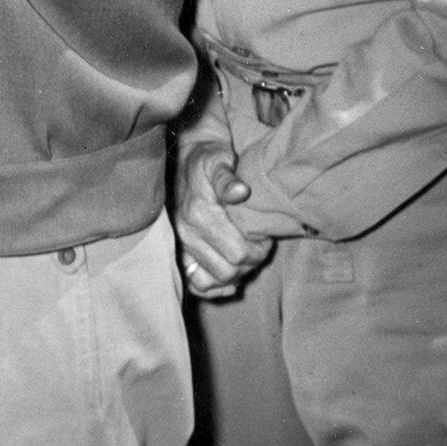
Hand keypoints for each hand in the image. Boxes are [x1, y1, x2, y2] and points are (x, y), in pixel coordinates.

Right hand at [173, 141, 271, 298]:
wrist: (190, 160)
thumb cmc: (209, 159)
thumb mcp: (219, 159)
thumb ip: (227, 177)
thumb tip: (240, 191)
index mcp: (198, 214)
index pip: (236, 252)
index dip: (257, 250)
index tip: (265, 237)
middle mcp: (187, 234)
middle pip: (226, 271)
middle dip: (249, 263)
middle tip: (260, 247)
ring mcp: (182, 246)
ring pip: (212, 281)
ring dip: (234, 275)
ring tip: (246, 258)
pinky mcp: (181, 252)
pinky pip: (196, 284)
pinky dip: (215, 287)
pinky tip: (230, 278)